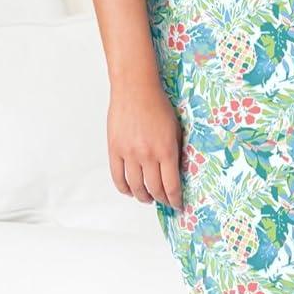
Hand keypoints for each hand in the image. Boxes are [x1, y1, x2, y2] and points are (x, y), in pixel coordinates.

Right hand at [107, 78, 183, 210]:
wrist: (135, 89)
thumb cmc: (158, 105)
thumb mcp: (176, 129)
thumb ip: (177, 151)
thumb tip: (178, 171)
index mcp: (166, 150)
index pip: (171, 186)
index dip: (175, 199)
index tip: (177, 204)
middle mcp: (147, 155)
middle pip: (154, 189)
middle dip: (161, 200)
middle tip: (164, 201)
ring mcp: (129, 154)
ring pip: (135, 187)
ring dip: (143, 197)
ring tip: (148, 198)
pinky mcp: (114, 150)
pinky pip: (118, 177)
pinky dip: (124, 188)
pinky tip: (130, 190)